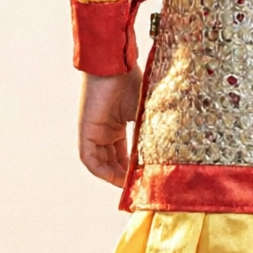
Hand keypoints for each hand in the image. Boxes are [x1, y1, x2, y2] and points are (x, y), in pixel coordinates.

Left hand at [78, 68, 142, 186]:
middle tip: (139, 187)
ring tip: (130, 186)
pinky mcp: (86, 131)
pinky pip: (89, 159)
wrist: (116, 65)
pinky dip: (101, 171)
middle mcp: (104, 129)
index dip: (132, 169)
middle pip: (112, 161)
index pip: (123, 154)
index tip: (145, 179)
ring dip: (114, 177)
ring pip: (101, 163)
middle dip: (124, 177)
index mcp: (117, 124)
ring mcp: (94, 131)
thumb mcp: (145, 113)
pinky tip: (116, 178)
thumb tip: (166, 154)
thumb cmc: (132, 82)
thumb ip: (149, 133)